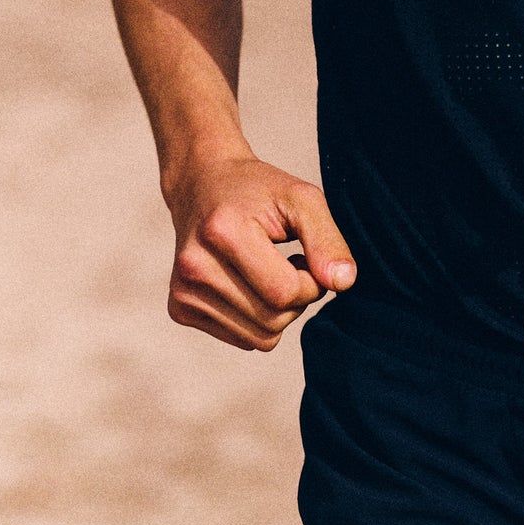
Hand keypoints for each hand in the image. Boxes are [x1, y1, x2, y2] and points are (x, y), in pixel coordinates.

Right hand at [166, 152, 355, 350]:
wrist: (203, 185)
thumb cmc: (259, 191)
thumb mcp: (302, 199)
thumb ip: (327, 240)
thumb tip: (343, 283)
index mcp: (222, 231)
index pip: (284, 292)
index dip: (311, 282)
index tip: (306, 256)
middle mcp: (194, 266)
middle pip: (273, 320)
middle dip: (298, 297)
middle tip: (290, 261)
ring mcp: (183, 291)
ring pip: (261, 337)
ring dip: (279, 311)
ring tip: (269, 271)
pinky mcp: (180, 309)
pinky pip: (243, 339)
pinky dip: (258, 318)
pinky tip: (249, 284)